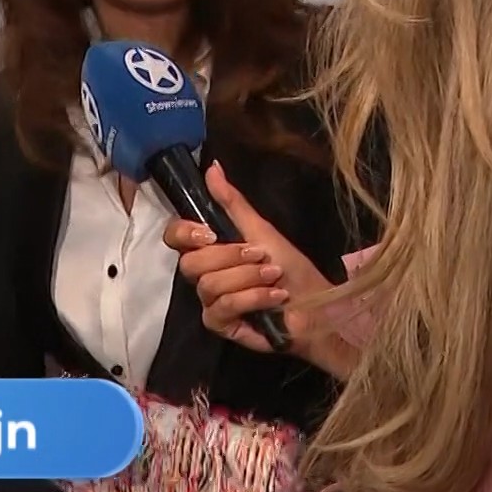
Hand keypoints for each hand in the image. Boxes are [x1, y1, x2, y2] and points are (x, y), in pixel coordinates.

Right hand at [162, 161, 338, 366]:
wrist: (317, 304)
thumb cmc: (292, 267)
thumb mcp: (262, 229)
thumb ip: (232, 202)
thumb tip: (212, 166)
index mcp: (211, 248)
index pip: (174, 237)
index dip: (183, 233)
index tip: (209, 233)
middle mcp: (205, 274)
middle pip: (189, 263)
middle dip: (230, 257)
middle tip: (261, 255)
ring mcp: (211, 301)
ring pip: (208, 286)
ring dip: (248, 278)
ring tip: (274, 276)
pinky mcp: (221, 325)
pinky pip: (220, 309)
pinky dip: (252, 298)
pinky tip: (275, 297)